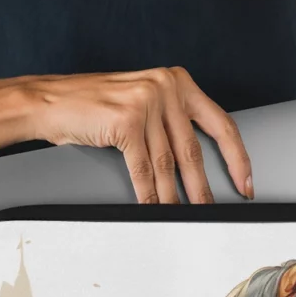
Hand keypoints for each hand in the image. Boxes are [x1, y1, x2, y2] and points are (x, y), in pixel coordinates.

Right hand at [23, 65, 253, 204]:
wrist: (50, 101)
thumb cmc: (93, 105)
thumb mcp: (142, 101)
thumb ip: (170, 120)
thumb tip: (195, 163)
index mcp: (177, 81)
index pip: (220, 123)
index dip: (237, 157)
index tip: (245, 181)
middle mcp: (166, 87)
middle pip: (193, 149)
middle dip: (203, 187)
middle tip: (212, 210)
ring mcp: (146, 103)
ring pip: (167, 163)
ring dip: (175, 197)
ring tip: (182, 215)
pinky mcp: (126, 121)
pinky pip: (142, 169)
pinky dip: (148, 194)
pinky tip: (153, 207)